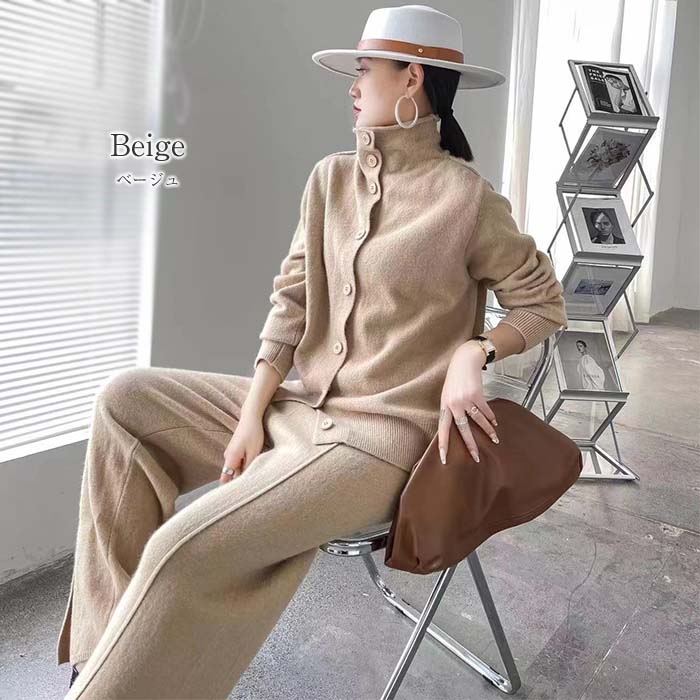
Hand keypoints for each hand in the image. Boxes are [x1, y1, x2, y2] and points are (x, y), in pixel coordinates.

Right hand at [219, 412, 265, 484]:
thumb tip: (245, 482)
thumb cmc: (253, 433)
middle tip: (249, 491)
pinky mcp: (236, 449)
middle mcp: (227, 457)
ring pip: (236, 469)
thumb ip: (248, 468)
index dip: (227, 490)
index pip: (224, 480)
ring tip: (253, 478)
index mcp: (230, 459)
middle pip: (230, 476)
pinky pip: (238, 462)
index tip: (234, 499)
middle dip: (238, 483)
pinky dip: (244, 466)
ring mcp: (231, 453)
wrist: (251, 417)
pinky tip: (253, 466)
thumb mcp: (254, 453)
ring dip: (243, 473)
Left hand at [438, 341, 498, 463]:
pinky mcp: (477, 395)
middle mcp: (454, 404)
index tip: (444, 458)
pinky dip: (491, 418)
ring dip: (488, 431)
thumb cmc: (455, 380)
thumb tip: (457, 427)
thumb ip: (451, 410)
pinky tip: (495, 423)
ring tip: (494, 439)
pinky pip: (485, 411)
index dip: (443, 444)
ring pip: (478, 420)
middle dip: (470, 445)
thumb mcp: (448, 395)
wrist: (464, 362)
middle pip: (462, 429)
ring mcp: (465, 400)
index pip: (442, 429)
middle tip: (476, 458)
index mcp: (444, 406)